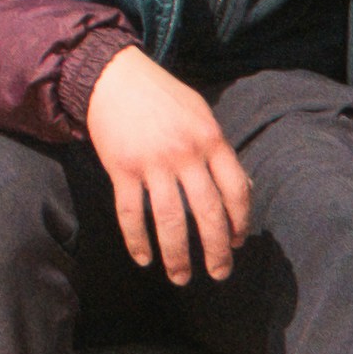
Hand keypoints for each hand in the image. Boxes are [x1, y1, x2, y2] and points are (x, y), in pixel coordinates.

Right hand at [84, 50, 257, 282]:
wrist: (112, 76)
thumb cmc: (161, 95)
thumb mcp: (200, 114)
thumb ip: (218, 150)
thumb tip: (239, 190)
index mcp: (210, 139)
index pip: (235, 191)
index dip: (240, 222)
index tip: (237, 241)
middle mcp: (185, 154)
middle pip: (207, 213)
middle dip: (217, 250)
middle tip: (219, 272)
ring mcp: (152, 163)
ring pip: (170, 220)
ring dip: (177, 256)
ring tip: (182, 277)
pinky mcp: (121, 168)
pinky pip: (131, 213)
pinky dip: (137, 240)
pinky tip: (143, 259)